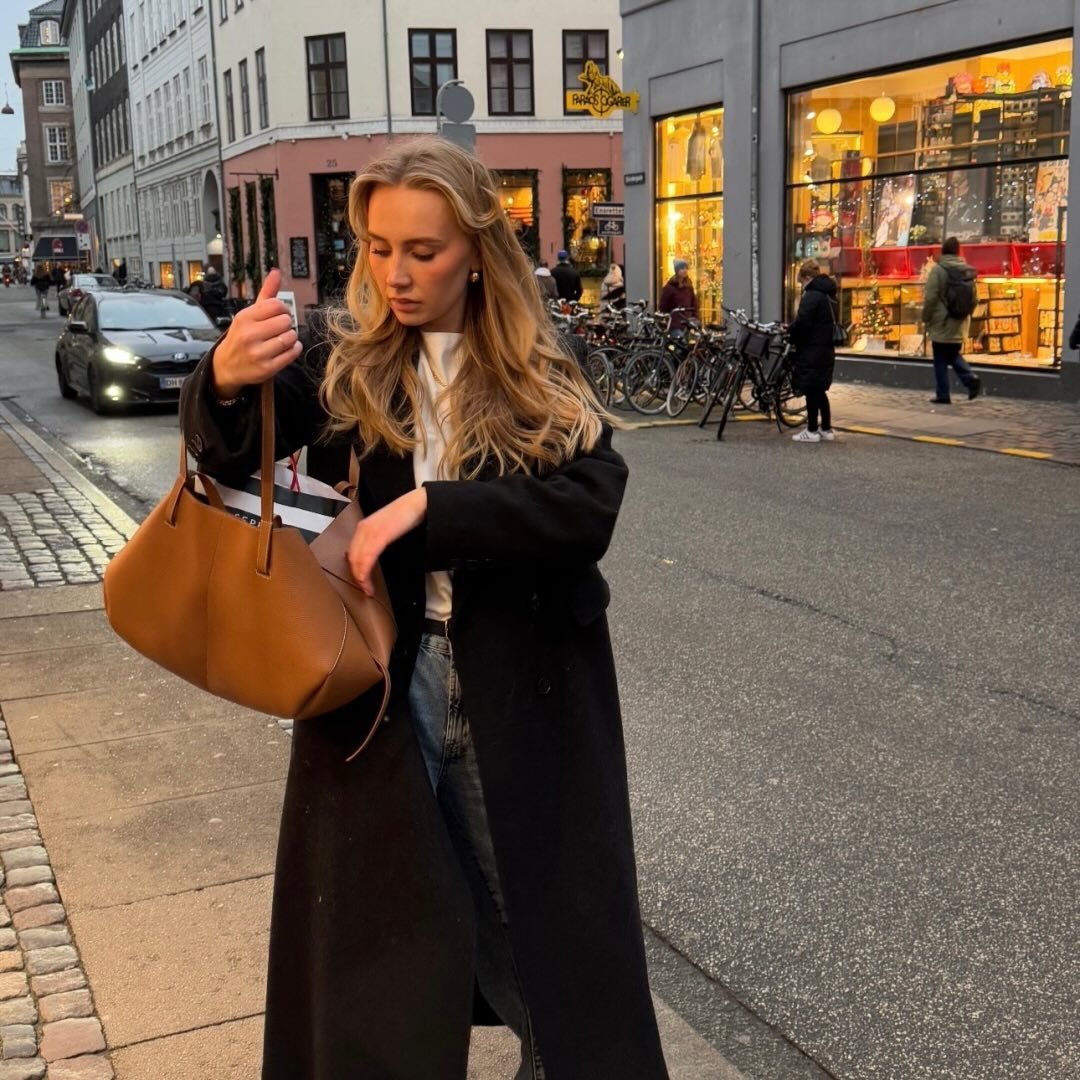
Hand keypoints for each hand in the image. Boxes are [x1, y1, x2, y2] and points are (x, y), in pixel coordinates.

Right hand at [210, 268, 301, 398]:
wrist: (227, 365)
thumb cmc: (242, 336)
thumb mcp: (249, 313)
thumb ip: (266, 294)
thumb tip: (276, 272)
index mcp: (245, 317)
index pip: (277, 305)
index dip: (283, 309)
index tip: (279, 314)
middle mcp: (250, 335)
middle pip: (286, 321)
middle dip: (286, 324)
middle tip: (279, 329)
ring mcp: (258, 353)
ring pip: (291, 337)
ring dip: (291, 338)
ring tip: (282, 339)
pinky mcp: (267, 368)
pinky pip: (292, 353)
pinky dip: (294, 349)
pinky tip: (287, 348)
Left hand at [347, 488, 427, 596]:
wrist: (419, 503)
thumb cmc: (406, 516)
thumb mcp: (387, 529)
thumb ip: (377, 540)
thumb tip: (373, 557)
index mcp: (364, 528)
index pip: (353, 553)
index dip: (355, 570)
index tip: (362, 583)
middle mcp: (363, 529)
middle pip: (352, 558)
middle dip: (357, 577)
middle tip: (366, 590)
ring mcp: (370, 532)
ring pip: (357, 560)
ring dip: (361, 578)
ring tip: (368, 590)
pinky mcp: (379, 536)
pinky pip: (367, 557)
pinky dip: (365, 572)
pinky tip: (367, 582)